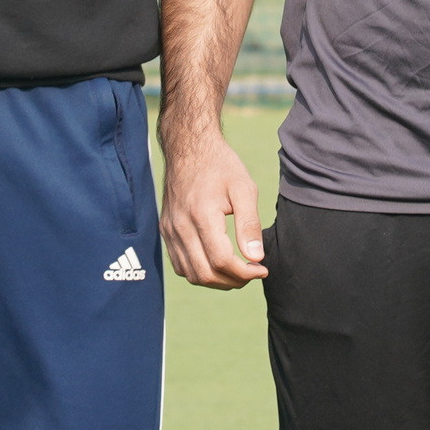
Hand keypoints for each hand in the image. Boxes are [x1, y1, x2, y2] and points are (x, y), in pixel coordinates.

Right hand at [160, 120, 268, 288]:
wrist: (189, 149)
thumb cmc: (221, 166)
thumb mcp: (244, 189)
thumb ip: (250, 224)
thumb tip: (256, 257)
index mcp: (202, 215)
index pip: (221, 261)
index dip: (244, 273)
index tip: (262, 269)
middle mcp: (181, 226)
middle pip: (205, 274)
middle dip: (233, 281)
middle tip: (252, 273)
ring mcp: (170, 230)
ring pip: (191, 274)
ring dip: (217, 281)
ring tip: (237, 272)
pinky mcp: (166, 231)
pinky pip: (180, 264)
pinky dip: (199, 272)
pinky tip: (217, 264)